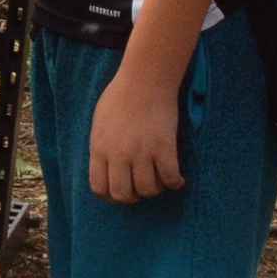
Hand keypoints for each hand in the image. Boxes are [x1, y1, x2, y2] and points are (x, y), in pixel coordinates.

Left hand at [89, 66, 183, 203]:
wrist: (144, 79)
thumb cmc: (121, 96)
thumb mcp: (100, 123)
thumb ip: (101, 146)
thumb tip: (106, 165)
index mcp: (99, 148)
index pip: (99, 187)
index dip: (110, 196)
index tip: (121, 193)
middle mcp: (118, 154)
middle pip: (122, 194)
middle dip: (132, 197)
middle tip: (141, 190)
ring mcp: (141, 152)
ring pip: (147, 189)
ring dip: (155, 189)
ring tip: (159, 181)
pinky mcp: (163, 147)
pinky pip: (170, 178)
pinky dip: (175, 183)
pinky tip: (177, 180)